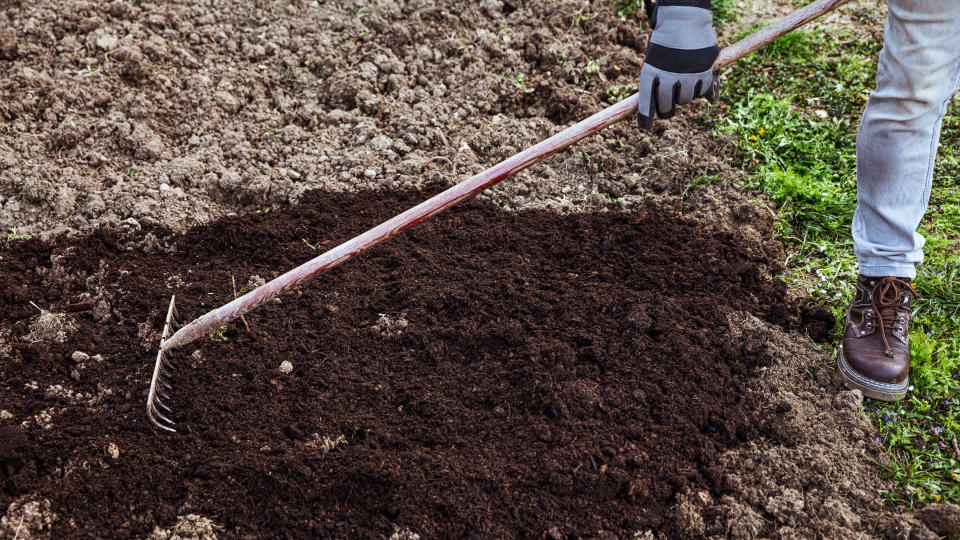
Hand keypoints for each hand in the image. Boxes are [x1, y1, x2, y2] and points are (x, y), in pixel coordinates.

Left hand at [637, 0, 719, 129]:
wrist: (684, 21)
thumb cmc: (666, 42)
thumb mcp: (654, 60)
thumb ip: (656, 83)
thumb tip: (656, 108)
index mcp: (651, 73)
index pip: (647, 102)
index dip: (646, 117)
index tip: (645, 127)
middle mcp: (668, 77)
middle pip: (667, 106)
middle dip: (666, 110)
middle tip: (668, 107)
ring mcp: (687, 77)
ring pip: (685, 100)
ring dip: (685, 96)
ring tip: (684, 80)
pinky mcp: (704, 75)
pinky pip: (703, 93)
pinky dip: (702, 89)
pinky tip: (699, 78)